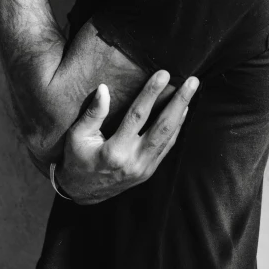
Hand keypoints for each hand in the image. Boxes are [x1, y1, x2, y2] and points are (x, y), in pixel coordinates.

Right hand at [55, 71, 199, 204]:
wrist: (82, 193)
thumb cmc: (77, 160)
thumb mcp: (77, 136)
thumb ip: (93, 114)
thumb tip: (104, 89)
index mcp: (115, 151)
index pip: (138, 116)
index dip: (151, 93)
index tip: (163, 74)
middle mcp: (134, 161)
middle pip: (163, 126)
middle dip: (179, 101)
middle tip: (192, 82)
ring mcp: (144, 168)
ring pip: (169, 137)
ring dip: (182, 112)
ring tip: (191, 91)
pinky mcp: (148, 171)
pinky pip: (167, 147)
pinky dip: (177, 128)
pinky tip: (182, 112)